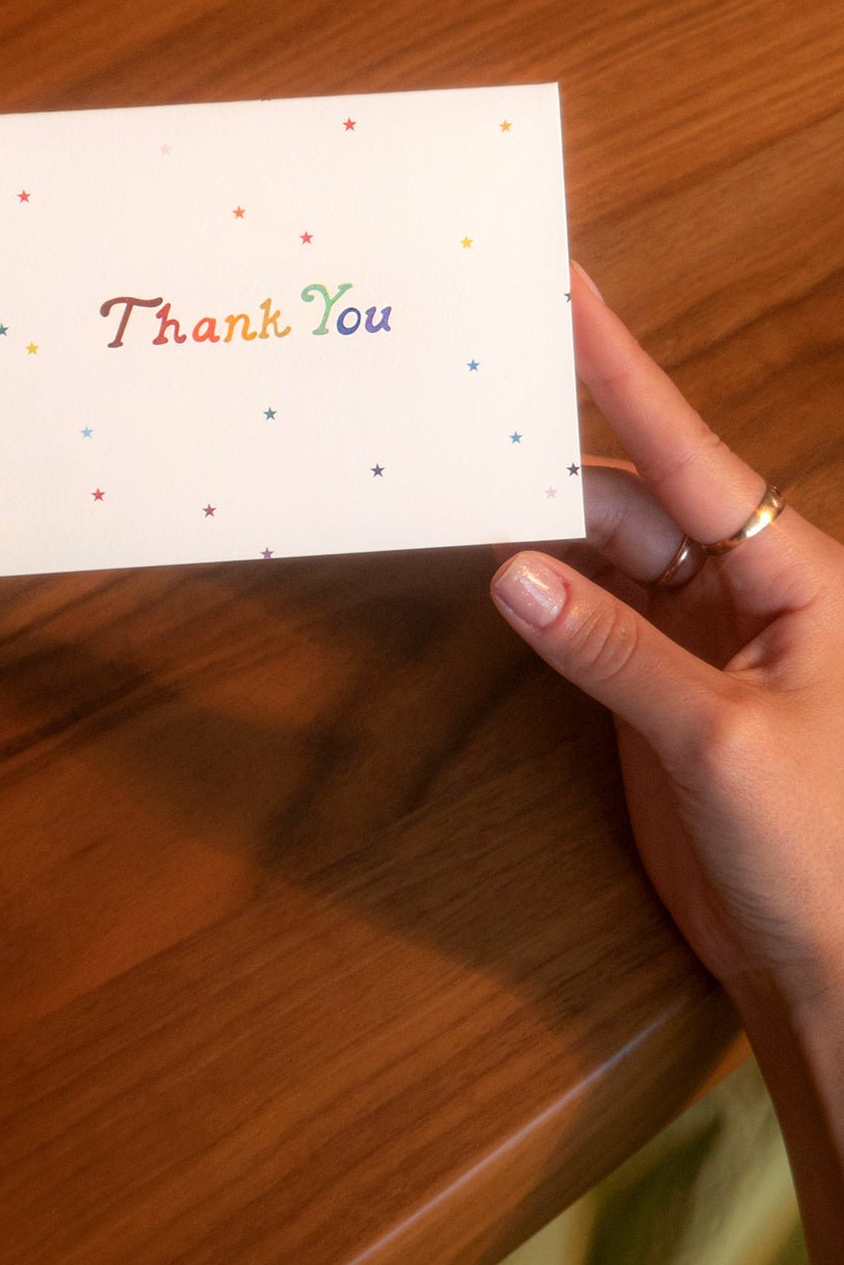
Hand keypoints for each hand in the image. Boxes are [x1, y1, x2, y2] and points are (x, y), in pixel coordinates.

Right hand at [490, 261, 843, 1014]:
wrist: (822, 965)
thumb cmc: (823, 848)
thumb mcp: (719, 740)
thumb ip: (613, 650)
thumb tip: (512, 570)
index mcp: (794, 577)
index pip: (694, 458)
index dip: (626, 376)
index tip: (569, 299)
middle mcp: (740, 591)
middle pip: (629, 503)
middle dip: (552, 464)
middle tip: (464, 415)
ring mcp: (690, 639)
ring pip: (600, 558)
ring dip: (536, 532)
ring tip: (458, 484)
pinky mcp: (650, 687)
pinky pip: (586, 619)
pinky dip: (538, 598)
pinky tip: (492, 571)